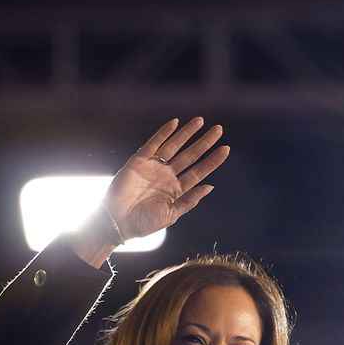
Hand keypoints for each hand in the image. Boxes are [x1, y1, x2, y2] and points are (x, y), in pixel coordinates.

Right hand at [105, 117, 229, 239]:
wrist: (117, 222)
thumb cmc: (143, 223)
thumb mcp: (171, 215)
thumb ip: (189, 201)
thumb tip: (210, 186)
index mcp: (176, 189)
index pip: (198, 172)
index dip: (212, 161)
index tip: (226, 149)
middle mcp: (167, 176)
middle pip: (190, 155)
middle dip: (204, 143)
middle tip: (219, 129)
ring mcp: (154, 167)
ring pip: (174, 146)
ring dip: (187, 134)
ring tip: (201, 121)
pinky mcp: (139, 161)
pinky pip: (153, 144)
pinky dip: (163, 133)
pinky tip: (175, 123)